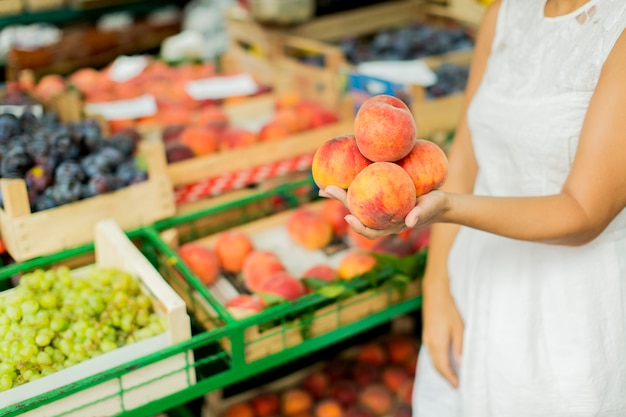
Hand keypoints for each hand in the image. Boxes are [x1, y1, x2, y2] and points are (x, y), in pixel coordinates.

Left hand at [319, 185, 447, 239]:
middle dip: (341, 202)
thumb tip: (410, 222)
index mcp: (391, 225)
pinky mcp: (382, 198)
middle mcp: (382, 218)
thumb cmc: (435, 205)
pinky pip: (365, 193)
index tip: (348, 217)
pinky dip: (353, 186)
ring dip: (341, 195)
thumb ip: (420, 213)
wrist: (438, 201)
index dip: (358, 226)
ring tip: (325, 186)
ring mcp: (381, 209)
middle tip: (325, 190)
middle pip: (357, 214)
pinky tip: (345, 174)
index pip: (371, 231)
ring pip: (357, 204)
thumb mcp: (431, 207)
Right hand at [422, 277, 463, 387]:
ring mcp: (426, 338)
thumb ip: (459, 347)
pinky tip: (443, 360)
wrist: (435, 293)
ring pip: (432, 359)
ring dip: (440, 369)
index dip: (450, 378)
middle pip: (436, 366)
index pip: (443, 367)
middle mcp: (429, 343)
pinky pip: (430, 352)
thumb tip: (459, 363)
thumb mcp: (458, 328)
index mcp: (438, 343)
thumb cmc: (449, 309)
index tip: (457, 386)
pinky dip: (437, 360)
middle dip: (445, 376)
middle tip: (455, 384)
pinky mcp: (426, 334)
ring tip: (450, 375)